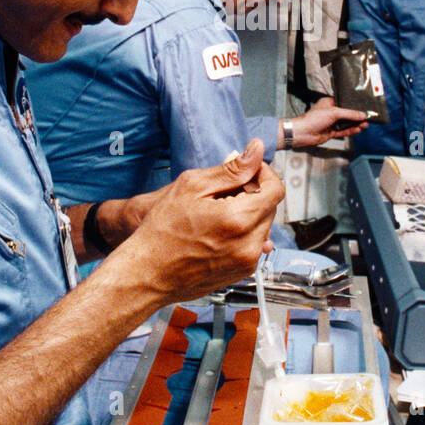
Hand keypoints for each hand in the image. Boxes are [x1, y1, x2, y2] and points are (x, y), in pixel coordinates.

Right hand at [107, 139, 282, 302]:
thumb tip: (256, 151)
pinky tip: (218, 231)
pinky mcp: (241, 273)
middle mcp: (248, 245)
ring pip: (263, 227)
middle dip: (254, 194)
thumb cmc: (162, 231)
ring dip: (249, 214)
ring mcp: (246, 263)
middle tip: (225, 191)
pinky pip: (253, 245)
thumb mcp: (192, 186)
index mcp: (239, 219)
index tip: (249, 171)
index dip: (264, 174)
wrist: (147, 272)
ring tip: (218, 213)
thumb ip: (231, 169)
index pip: (276, 190)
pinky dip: (243, 233)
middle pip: (270, 208)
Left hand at [289, 97, 367, 145]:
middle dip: (356, 117)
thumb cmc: (312, 119)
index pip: (344, 103)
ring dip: (355, 124)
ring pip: (346, 123)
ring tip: (365, 124)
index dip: (354, 106)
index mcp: (329, 103)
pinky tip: (357, 130)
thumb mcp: (334, 112)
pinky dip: (350, 131)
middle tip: (366, 118)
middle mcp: (330, 112)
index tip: (363, 108)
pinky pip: (343, 131)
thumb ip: (349, 114)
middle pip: (347, 114)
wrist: (303, 133)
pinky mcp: (331, 132)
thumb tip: (361, 115)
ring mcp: (331, 123)